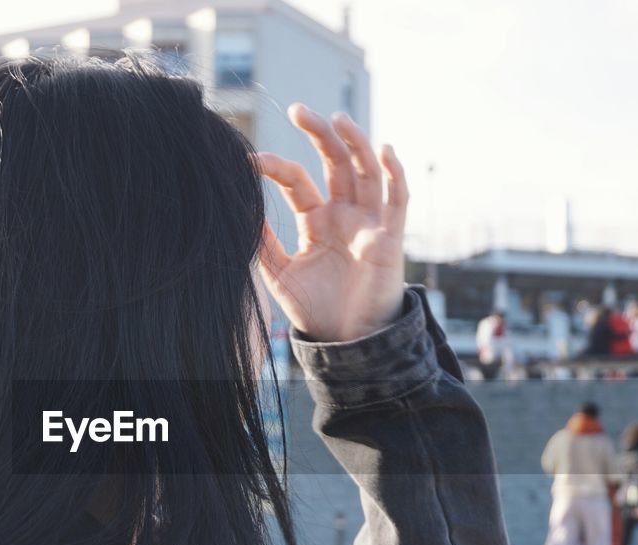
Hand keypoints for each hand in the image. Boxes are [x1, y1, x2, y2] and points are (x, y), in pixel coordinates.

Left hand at [256, 104, 407, 342]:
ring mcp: (368, 222)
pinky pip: (398, 199)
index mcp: (316, 220)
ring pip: (366, 171)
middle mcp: (344, 214)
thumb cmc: (316, 309)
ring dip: (355, 142)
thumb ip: (262, 244)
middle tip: (298, 110)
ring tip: (337, 118)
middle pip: (334, 162)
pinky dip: (395, 173)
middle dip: (319, 134)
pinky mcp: (390, 236)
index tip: (248, 160)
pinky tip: (385, 149)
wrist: (346, 341)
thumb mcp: (280, 274)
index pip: (297, 182)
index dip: (275, 167)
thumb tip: (239, 211)